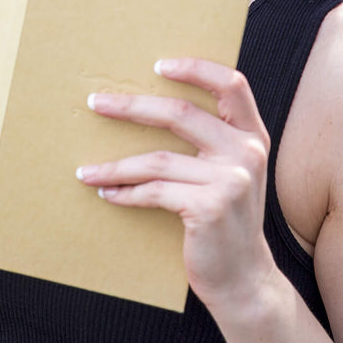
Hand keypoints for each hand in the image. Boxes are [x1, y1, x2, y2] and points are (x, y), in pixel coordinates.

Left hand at [75, 58, 278, 312]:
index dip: (196, 68)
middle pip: (181, 113)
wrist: (244, 277)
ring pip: (158, 159)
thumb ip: (217, 140)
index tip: (158, 64)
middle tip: (97, 103)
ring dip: (116, 164)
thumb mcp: (235, 173)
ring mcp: (230, 180)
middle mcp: (247, 152)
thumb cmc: (228, 220)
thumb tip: (155, 107)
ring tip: (88, 169)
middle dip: (131, 106)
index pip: (231, 84)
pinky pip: (154, 192)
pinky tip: (108, 193)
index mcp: (254, 135)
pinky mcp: (209, 207)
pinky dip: (125, 192)